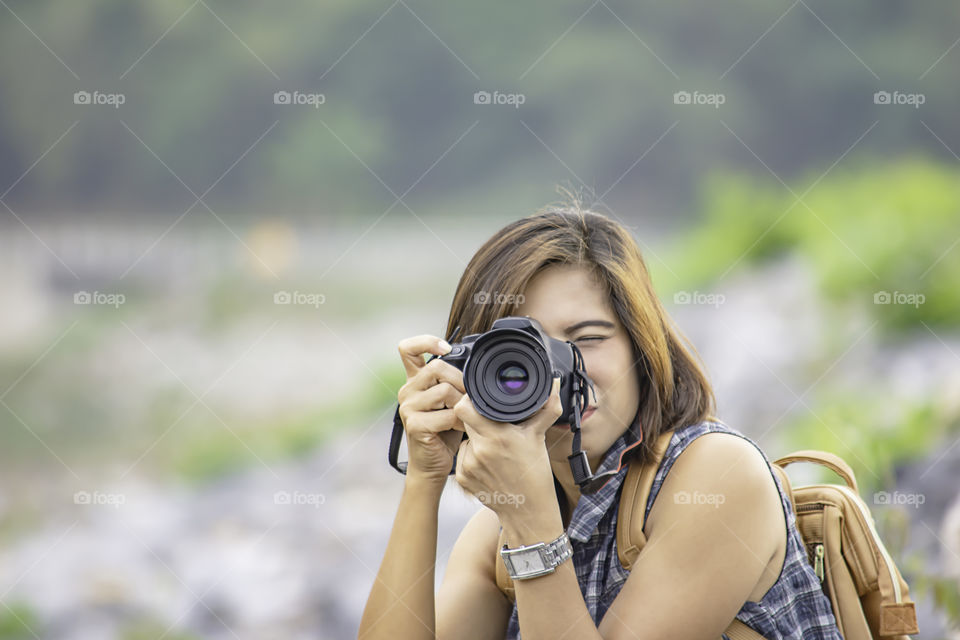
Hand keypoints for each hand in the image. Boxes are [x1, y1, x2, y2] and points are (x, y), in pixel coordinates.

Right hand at [396, 334, 466, 484]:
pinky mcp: (414, 424)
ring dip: (462, 403)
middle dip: (460, 380)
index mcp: (415, 381)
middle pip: (436, 367)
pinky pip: (446, 414)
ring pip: (444, 390)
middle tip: (468, 397)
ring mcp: (408, 407)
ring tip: (464, 415)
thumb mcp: (448, 402)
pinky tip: (461, 428)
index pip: (408, 348)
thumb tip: (476, 366)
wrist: (432, 465)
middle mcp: (407, 391)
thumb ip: (452, 383)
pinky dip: (460, 421)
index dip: (427, 341)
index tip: (446, 348)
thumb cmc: (444, 433)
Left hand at [452, 375, 563, 520]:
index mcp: (498, 436)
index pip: (465, 407)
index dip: (468, 400)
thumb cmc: (535, 474)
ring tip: (493, 446)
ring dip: (475, 437)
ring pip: (465, 438)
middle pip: (464, 420)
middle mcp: (480, 450)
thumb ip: (547, 408)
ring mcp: (468, 465)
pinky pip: (463, 457)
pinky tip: (488, 462)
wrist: (527, 511)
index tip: (477, 399)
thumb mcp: (540, 438)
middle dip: (475, 417)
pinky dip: (472, 456)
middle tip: (489, 420)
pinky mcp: (462, 478)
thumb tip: (555, 384)